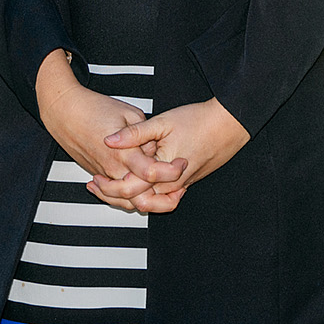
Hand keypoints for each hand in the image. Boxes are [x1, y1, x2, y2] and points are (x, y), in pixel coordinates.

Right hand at [35, 50, 186, 211]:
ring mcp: (103, 175)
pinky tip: (143, 192)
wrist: (65, 112)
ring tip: (165, 191)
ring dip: (147, 201)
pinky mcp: (97, 175)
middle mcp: (113, 169)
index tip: (182, 163)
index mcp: (123, 152)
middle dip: (162, 196)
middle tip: (178, 184)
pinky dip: (129, 199)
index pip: (151, 172)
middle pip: (140, 196)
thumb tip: (156, 148)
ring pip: (126, 202)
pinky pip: (114, 196)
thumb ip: (146, 133)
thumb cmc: (94, 108)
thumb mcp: (128, 111)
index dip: (170, 171)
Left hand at [107, 98, 249, 193]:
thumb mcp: (163, 122)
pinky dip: (147, 195)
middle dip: (114, 197)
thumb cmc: (199, 120)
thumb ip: (135, 133)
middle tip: (96, 185)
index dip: (108, 187)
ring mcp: (181, 186)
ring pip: (150, 203)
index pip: (128, 190)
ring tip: (113, 187)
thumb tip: (109, 140)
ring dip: (129, 198)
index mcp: (162, 170)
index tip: (94, 179)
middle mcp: (171, 185)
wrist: (230, 124)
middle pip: (136, 202)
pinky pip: (163, 198)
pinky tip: (138, 184)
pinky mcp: (187, 183)